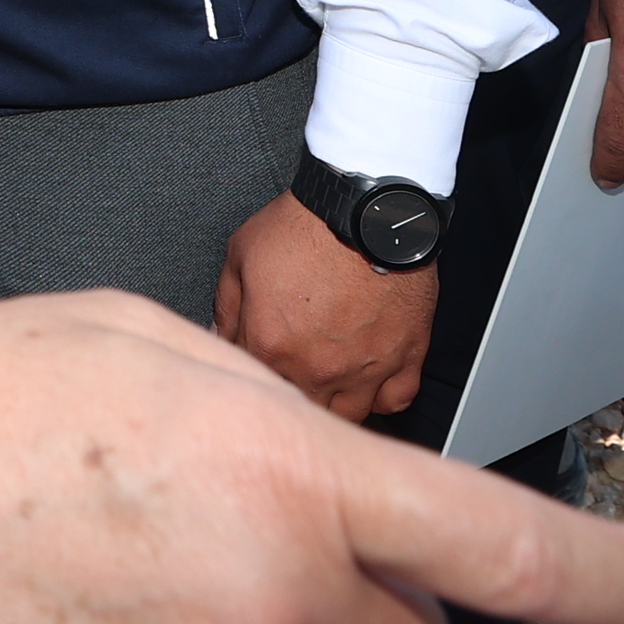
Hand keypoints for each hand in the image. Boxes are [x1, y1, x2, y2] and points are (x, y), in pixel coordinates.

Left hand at [216, 191, 437, 423]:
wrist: (365, 208)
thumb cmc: (307, 226)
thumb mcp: (241, 254)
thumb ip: (226, 306)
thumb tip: (219, 337)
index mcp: (271, 345)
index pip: (251, 382)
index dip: (251, 370)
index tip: (258, 357)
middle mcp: (317, 367)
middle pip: (300, 410)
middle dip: (292, 396)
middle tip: (293, 372)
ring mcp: (364, 367)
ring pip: (347, 416)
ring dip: (334, 403)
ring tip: (328, 381)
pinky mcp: (405, 356)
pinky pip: (395, 399)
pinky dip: (382, 395)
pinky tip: (369, 379)